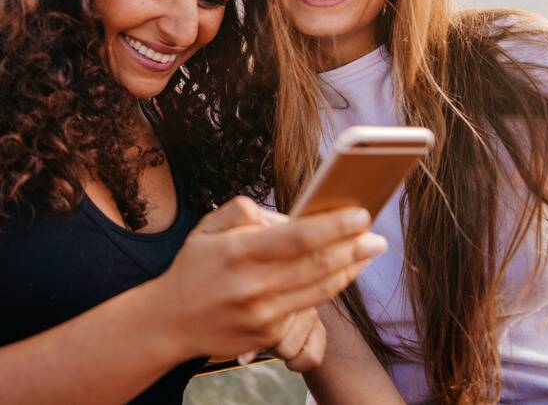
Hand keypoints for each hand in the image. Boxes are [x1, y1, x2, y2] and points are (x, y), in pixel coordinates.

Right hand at [151, 196, 385, 361]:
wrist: (171, 322)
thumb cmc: (194, 268)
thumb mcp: (208, 227)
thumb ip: (245, 211)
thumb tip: (289, 217)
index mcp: (238, 252)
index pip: (299, 237)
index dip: (335, 226)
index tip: (360, 214)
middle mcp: (253, 286)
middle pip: (318, 265)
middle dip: (355, 248)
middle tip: (377, 237)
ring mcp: (263, 315)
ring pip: (320, 289)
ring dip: (351, 270)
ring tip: (367, 253)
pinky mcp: (269, 336)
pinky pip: (307, 310)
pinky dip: (328, 290)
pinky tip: (341, 275)